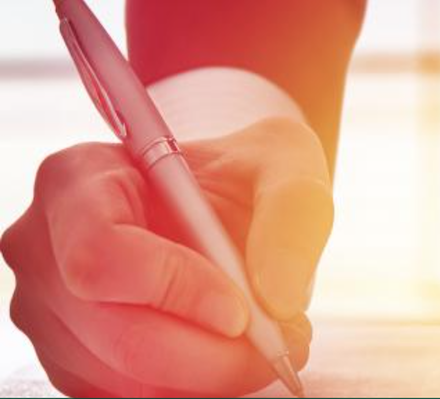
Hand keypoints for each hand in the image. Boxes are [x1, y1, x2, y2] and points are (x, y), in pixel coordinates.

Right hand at [1, 118, 333, 396]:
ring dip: (213, 375)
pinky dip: (194, 387)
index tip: (242, 309)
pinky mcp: (75, 360)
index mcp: (76, 180)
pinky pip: (132, 395)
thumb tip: (279, 299)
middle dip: (213, 354)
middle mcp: (46, 249)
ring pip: (126, 378)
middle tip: (284, 343)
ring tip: (269, 342)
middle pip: (116, 334)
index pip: (101, 253)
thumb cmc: (248, 175)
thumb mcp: (287, 166)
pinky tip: (230, 354)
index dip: (173, 289)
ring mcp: (51, 312)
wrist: (233, 202)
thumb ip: (291, 219)